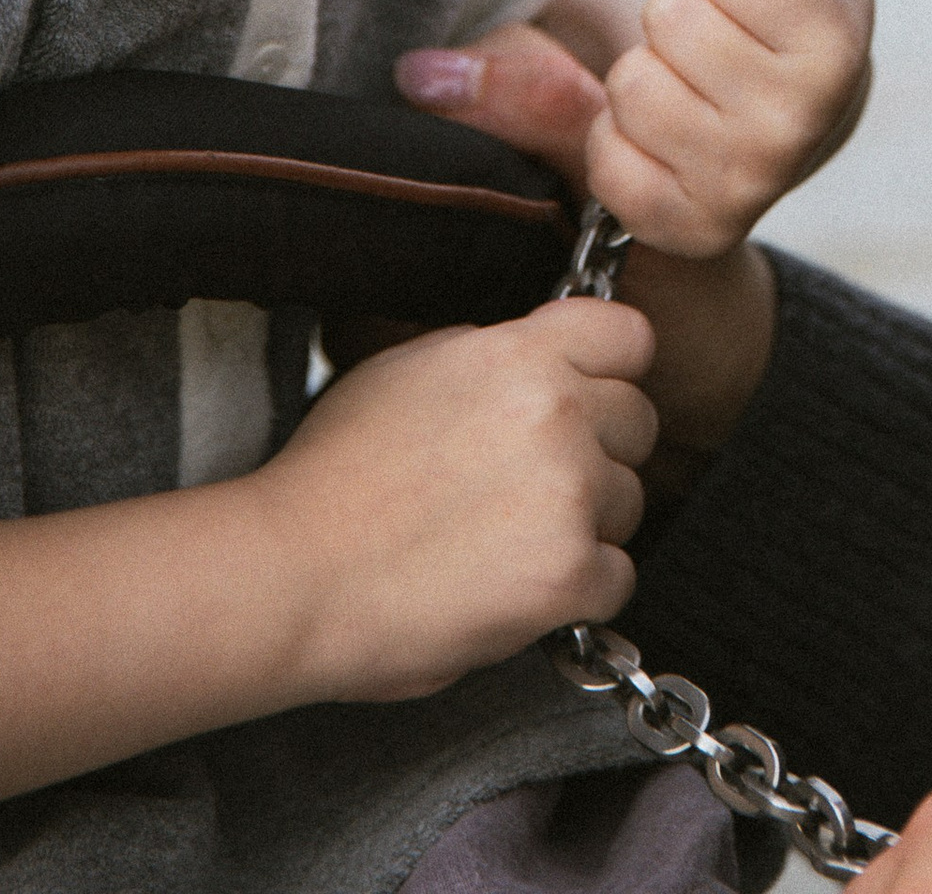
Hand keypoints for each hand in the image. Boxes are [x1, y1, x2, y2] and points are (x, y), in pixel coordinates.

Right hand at [252, 298, 654, 701]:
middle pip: (638, 423)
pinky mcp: (567, 573)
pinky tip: (518, 591)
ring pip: (630, 502)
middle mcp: (557, 411)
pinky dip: (578, 594)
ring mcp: (568, 491)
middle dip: (600, 454)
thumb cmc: (333, 476)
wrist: (292, 573)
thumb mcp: (409, 370)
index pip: (630, 337)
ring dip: (587, 525)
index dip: (612, 373)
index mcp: (520, 354)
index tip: (587, 402)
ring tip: (510, 545)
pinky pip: (618, 578)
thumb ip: (489, 358)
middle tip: (536, 490)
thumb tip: (534, 360)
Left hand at [399, 0, 872, 263]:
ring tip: (697, 82)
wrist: (796, 115)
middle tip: (720, 36)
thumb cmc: (786, 2)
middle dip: (683, 10)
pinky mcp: (689, 228)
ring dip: (650, 69)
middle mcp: (798, 127)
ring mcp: (745, 185)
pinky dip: (622, 137)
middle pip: (670, 14)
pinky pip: (607, 158)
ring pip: (631, 83)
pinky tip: (672, 134)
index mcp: (836, 47)